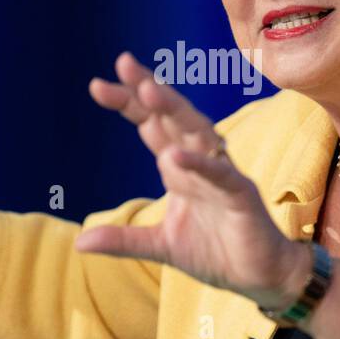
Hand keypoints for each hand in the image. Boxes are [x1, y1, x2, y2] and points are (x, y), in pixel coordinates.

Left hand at [74, 52, 306, 307]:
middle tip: (123, 63)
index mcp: (179, 167)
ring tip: (150, 90)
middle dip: (148, 89)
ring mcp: (222, 174)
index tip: (98, 85)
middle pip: (172, 116)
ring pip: (198, 132)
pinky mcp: (241, 195)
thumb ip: (123, 240)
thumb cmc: (215, 252)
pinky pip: (220, 175)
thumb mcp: (160, 246)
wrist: (260, 275)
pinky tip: (174, 156)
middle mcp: (199, 161)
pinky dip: (199, 164)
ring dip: (175, 110)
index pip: (151, 124)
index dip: (129, 103)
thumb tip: (79, 243)